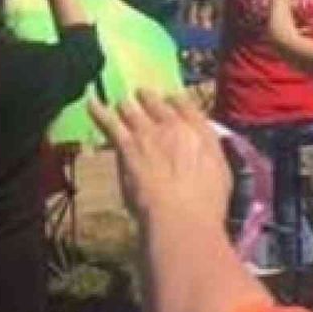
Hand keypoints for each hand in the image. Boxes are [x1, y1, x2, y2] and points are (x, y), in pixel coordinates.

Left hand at [89, 90, 231, 227]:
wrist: (181, 215)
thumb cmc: (207, 204)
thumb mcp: (222, 173)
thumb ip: (210, 154)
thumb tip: (202, 149)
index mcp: (200, 131)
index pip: (185, 104)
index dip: (173, 99)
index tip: (168, 99)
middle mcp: (173, 125)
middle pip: (155, 101)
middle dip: (146, 98)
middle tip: (140, 97)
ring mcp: (148, 133)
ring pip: (130, 109)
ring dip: (125, 106)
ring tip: (121, 104)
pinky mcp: (126, 146)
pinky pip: (108, 122)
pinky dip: (98, 110)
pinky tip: (90, 102)